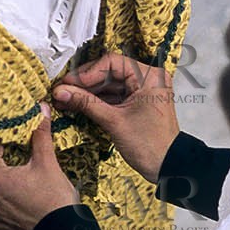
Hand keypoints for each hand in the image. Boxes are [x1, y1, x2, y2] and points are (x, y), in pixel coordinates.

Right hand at [52, 54, 177, 182]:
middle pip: (108, 72)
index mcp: (149, 77)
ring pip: (108, 85)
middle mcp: (148, 79)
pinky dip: (96, 101)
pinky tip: (77, 105)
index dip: (87, 73)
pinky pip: (113, 96)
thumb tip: (62, 91)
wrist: (166, 167)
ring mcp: (142, 91)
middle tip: (62, 90)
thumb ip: (86, 103)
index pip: (112, 63)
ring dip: (87, 93)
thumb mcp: (113, 121)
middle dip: (84, 83)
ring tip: (65, 99)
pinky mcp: (136, 103)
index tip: (69, 83)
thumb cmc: (151, 145)